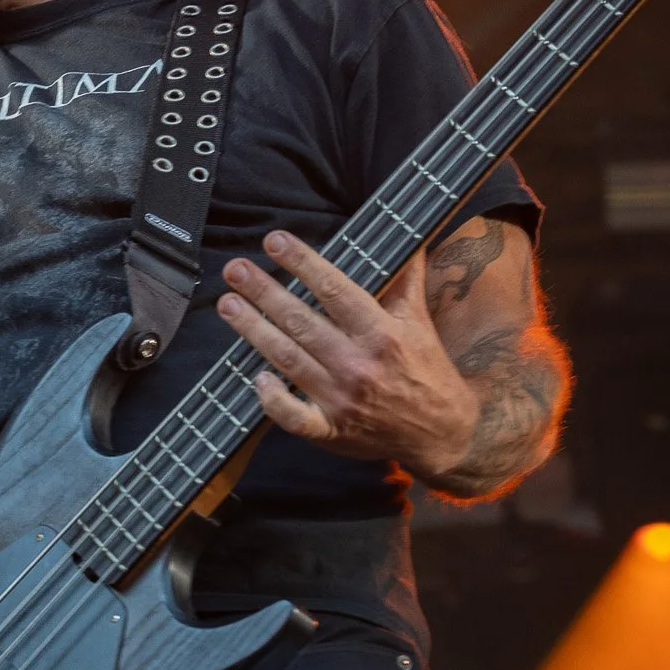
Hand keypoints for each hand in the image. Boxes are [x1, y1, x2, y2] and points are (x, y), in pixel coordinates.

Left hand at [217, 229, 477, 476]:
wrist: (440, 433)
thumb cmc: (426, 370)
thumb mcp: (420, 321)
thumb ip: (407, 278)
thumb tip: (407, 235)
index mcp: (382, 333)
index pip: (334, 289)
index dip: (301, 263)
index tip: (274, 242)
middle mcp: (359, 365)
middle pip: (301, 321)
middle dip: (263, 293)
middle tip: (235, 270)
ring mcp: (342, 400)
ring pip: (288, 359)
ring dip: (254, 330)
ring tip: (228, 304)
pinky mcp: (331, 430)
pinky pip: (294, 417)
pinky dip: (272, 399)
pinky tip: (254, 377)